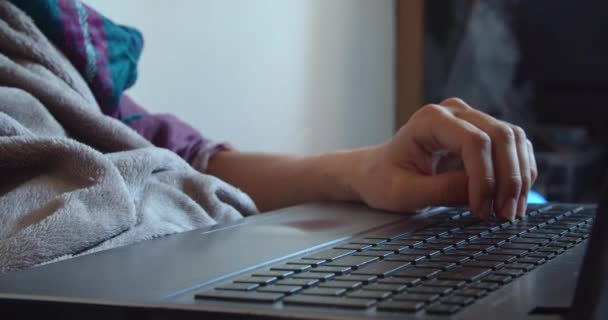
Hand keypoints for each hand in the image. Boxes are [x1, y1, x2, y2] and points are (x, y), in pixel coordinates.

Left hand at [351, 98, 537, 220]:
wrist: (377, 172)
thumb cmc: (383, 179)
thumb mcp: (403, 192)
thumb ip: (440, 191)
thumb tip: (479, 192)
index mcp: (430, 120)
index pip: (474, 141)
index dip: (486, 177)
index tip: (481, 209)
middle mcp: (455, 113)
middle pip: (502, 136)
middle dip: (509, 179)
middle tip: (505, 215)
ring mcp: (471, 120)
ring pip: (514, 140)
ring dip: (519, 178)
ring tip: (510, 212)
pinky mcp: (483, 134)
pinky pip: (514, 149)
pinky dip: (519, 174)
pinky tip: (511, 199)